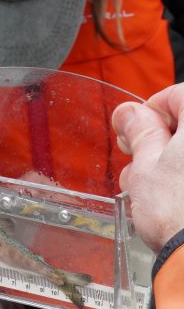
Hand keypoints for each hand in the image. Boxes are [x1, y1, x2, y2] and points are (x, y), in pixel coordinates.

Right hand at [113, 84, 183, 252]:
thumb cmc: (180, 212)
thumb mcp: (146, 165)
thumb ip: (140, 131)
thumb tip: (130, 114)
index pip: (176, 96)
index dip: (147, 115)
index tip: (131, 134)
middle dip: (159, 145)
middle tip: (138, 167)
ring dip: (173, 167)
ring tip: (151, 194)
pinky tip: (173, 202)